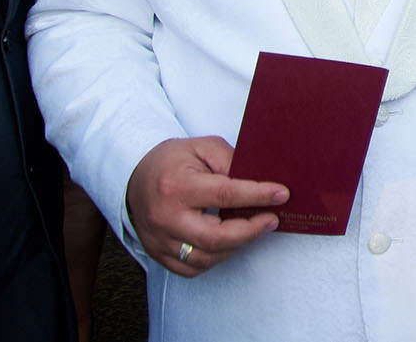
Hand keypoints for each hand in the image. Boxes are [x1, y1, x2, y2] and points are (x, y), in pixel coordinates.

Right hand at [126, 137, 287, 277]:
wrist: (134, 177)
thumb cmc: (172, 161)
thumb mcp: (203, 147)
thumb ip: (231, 161)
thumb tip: (261, 179)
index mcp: (177, 186)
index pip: (225, 195)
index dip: (258, 195)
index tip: (281, 194)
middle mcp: (166, 217)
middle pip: (216, 237)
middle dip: (251, 230)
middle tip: (272, 219)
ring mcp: (160, 239)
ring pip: (206, 257)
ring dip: (237, 245)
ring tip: (254, 229)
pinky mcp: (158, 253)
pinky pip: (192, 268)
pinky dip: (216, 258)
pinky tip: (230, 243)